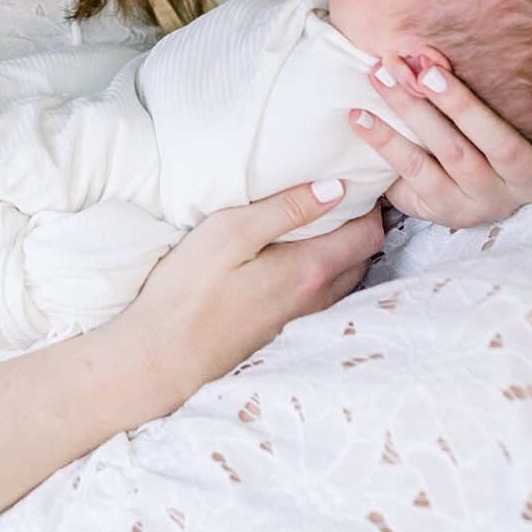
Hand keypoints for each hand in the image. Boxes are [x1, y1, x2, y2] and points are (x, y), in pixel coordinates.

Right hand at [111, 181, 383, 410]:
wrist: (161, 357)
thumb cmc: (189, 290)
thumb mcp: (231, 232)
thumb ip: (286, 209)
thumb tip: (335, 187)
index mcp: (309, 269)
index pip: (367, 232)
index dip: (369, 201)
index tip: (356, 174)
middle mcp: (316, 297)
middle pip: (362, 254)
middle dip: (361, 221)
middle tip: (342, 189)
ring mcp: (300, 318)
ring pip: (345, 275)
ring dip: (343, 246)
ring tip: (322, 215)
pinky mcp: (281, 328)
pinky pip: (323, 292)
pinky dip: (324, 267)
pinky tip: (296, 253)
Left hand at [348, 57, 531, 228]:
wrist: (460, 186)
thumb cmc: (487, 129)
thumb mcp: (506, 107)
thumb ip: (497, 72)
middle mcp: (526, 180)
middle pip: (501, 143)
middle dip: (461, 103)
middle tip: (427, 70)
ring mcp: (486, 198)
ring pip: (453, 153)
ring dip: (414, 110)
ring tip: (382, 75)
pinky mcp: (447, 210)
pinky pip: (413, 173)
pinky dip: (386, 141)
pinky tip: (360, 116)